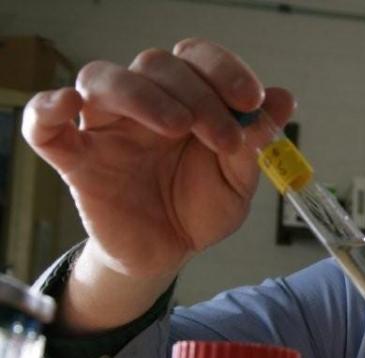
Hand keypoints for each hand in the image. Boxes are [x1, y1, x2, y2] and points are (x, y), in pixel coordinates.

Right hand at [22, 38, 294, 278]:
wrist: (168, 253)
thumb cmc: (198, 210)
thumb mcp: (237, 182)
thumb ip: (255, 144)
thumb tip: (285, 99)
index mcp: (185, 100)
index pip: (195, 59)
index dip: (224, 69)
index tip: (252, 100)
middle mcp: (143, 104)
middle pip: (156, 66)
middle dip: (200, 96)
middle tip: (226, 138)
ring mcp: (106, 128)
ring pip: (104, 79)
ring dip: (144, 95)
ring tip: (180, 127)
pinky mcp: (76, 160)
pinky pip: (42, 125)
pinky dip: (47, 109)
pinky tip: (69, 106)